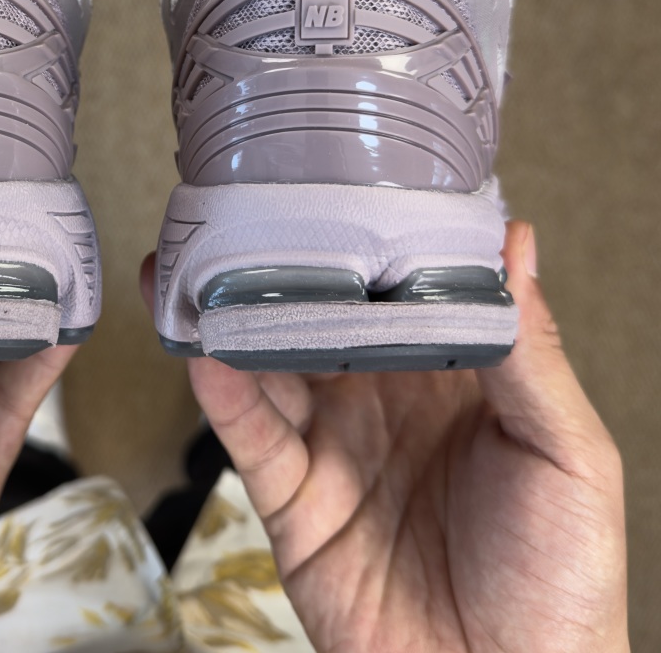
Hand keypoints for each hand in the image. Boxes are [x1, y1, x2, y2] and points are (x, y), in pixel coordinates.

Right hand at [142, 222, 628, 651]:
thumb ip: (531, 349)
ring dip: (230, 316)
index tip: (334, 182)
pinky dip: (221, 388)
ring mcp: (332, 444)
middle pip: (318, 315)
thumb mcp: (567, 454)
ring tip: (195, 265)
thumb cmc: (561, 580)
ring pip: (268, 361)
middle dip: (279, 266)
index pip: (394, 287)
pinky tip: (203, 349)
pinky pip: (249, 432)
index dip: (364, 239)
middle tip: (239, 209)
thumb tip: (516, 243)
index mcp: (449, 374)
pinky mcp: (292, 497)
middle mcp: (381, 397)